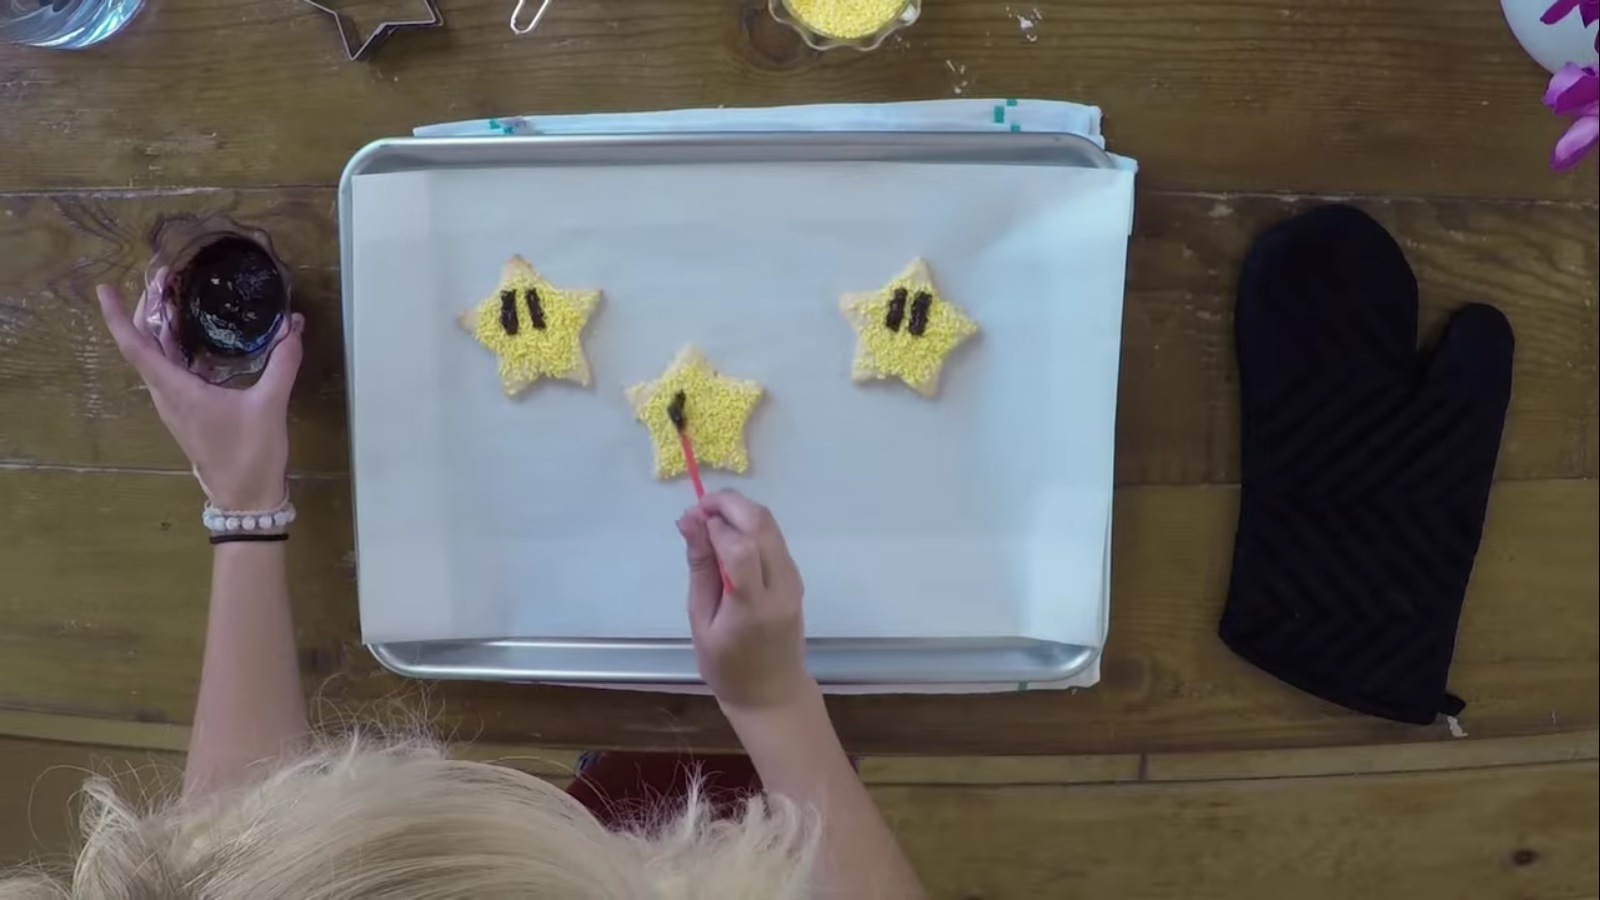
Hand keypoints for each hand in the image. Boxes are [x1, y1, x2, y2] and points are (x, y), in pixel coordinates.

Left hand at [97, 283, 303, 509]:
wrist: (245, 497)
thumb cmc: (250, 453)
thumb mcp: (270, 405)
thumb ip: (282, 363)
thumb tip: (293, 325)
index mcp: (177, 390)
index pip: (136, 346)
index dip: (118, 316)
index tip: (105, 288)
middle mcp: (167, 394)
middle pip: (143, 345)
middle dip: (146, 309)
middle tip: (161, 277)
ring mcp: (176, 404)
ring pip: (156, 357)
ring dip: (160, 326)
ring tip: (174, 297)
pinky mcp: (189, 411)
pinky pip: (171, 369)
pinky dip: (175, 345)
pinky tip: (195, 336)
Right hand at [677, 490, 811, 712]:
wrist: (772, 693)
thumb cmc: (727, 667)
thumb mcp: (701, 621)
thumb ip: (700, 569)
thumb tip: (690, 522)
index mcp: (752, 606)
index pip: (740, 548)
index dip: (715, 523)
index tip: (690, 520)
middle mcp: (781, 587)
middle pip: (761, 524)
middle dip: (729, 504)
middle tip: (698, 510)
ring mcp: (793, 580)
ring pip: (770, 525)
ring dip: (739, 511)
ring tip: (707, 521)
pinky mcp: (795, 577)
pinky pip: (773, 539)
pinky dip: (749, 526)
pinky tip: (726, 536)